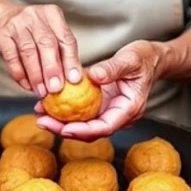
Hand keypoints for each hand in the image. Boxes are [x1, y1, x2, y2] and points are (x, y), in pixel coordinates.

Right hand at [0, 3, 82, 95]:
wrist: (5, 17)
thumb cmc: (34, 30)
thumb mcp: (51, 33)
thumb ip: (62, 53)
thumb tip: (71, 81)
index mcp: (53, 14)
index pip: (66, 38)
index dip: (71, 60)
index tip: (74, 79)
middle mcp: (35, 16)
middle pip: (46, 44)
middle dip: (52, 69)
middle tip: (56, 88)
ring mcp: (17, 24)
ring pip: (28, 52)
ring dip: (36, 75)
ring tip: (41, 91)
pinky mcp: (2, 35)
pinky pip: (12, 57)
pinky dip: (20, 74)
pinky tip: (27, 85)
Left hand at [34, 40, 160, 139]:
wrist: (150, 59)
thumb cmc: (143, 59)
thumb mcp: (131, 59)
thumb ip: (113, 68)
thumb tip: (94, 77)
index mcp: (129, 109)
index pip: (106, 127)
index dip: (85, 131)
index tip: (65, 129)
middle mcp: (118, 115)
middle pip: (90, 131)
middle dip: (64, 130)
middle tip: (42, 121)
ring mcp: (108, 111)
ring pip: (83, 124)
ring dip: (60, 122)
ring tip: (39, 113)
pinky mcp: (100, 104)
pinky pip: (80, 111)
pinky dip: (64, 110)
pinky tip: (46, 103)